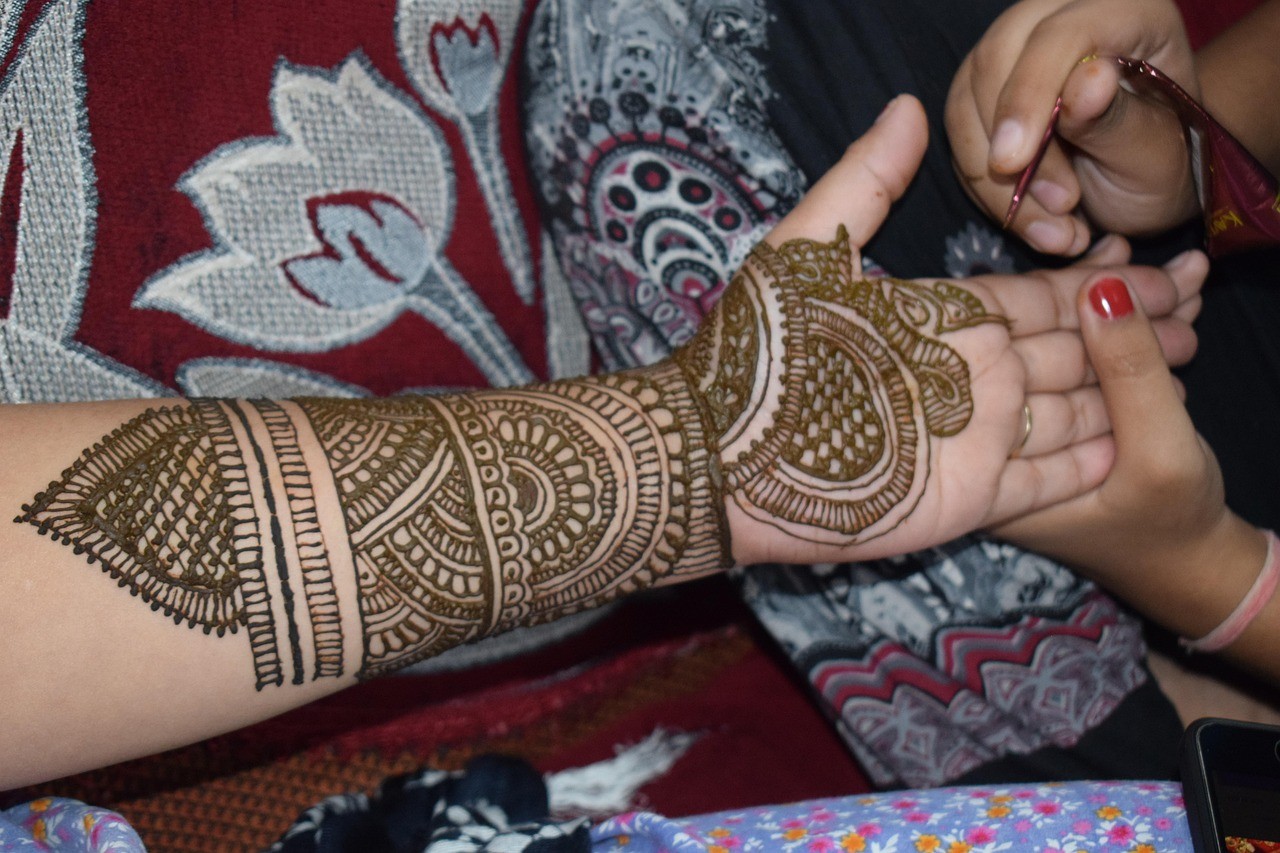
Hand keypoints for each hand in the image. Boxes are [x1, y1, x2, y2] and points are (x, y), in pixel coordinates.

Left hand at [673, 96, 1205, 566]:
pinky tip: (1128, 446)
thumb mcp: (806, 250)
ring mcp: (971, 440)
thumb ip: (864, 183)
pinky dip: (1084, 465)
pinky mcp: (967, 499)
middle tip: (1192, 317)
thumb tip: (907, 108)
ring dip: (1122, 395)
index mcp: (939, 318)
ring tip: (1181, 372)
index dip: (1092, 285)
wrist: (721, 458)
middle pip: (1066, 351)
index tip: (1149, 269)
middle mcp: (966, 376)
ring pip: (1067, 411)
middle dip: (1126, 334)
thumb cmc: (758, 350)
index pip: (1035, 297)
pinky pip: (1041, 481)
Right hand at [945, 0, 1199, 253]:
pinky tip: (1027, 216)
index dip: (1028, 96)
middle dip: (1008, 147)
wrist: (1140, 182)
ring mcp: (1012, 52)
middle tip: (1057, 209)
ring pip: (964, 104)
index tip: (1011, 164)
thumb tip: (1086, 83)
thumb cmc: (1162, 161)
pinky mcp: (980, 92)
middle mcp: (1056, 16)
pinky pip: (959, 137)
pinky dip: (984, 186)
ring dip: (993, 180)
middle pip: (994, 61)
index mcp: (1122, 10)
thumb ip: (1117, 119)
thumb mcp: (1156, 151)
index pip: (1058, 36)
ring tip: (1052, 229)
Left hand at [993, 271, 1276, 675]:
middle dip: (1102, 296)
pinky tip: (1173, 296)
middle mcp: (996, 431)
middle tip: (1151, 261)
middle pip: (1042, 338)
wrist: (1189, 568)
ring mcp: (1033, 419)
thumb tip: (1102, 287)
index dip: (1060, 294)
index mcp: (990, 453)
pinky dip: (1135, 329)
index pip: (1008, 348)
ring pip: (1076, 343)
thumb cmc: (1169, 526)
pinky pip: (1094, 360)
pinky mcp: (1068, 411)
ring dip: (1129, 305)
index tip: (1110, 257)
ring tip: (1184, 274)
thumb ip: (1132, 373)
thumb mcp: (1159, 454)